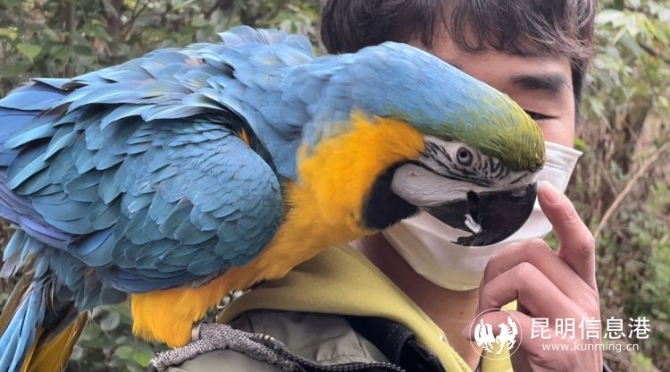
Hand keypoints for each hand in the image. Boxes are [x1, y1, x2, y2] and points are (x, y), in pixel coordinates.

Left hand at [467, 181, 601, 370]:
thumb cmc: (549, 351)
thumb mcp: (549, 313)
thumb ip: (537, 285)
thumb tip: (503, 264)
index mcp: (582, 288)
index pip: (580, 243)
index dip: (564, 214)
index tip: (544, 189)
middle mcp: (584, 301)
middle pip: (533, 253)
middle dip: (496, 269)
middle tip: (488, 299)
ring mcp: (573, 324)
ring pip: (523, 277)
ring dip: (491, 295)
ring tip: (486, 318)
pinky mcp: (556, 348)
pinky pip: (507, 320)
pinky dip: (484, 326)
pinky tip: (480, 336)